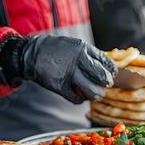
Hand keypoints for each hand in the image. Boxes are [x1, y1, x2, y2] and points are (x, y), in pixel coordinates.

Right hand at [0, 34, 116, 103]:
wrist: (33, 54)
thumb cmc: (57, 50)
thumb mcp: (75, 45)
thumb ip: (90, 55)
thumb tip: (107, 68)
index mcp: (83, 50)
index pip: (106, 63)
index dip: (111, 71)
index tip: (112, 74)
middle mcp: (77, 62)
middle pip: (101, 77)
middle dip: (106, 83)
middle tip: (105, 85)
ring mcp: (68, 75)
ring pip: (92, 91)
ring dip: (96, 95)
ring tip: (95, 93)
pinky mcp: (60, 86)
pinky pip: (77, 99)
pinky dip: (81, 99)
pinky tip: (80, 96)